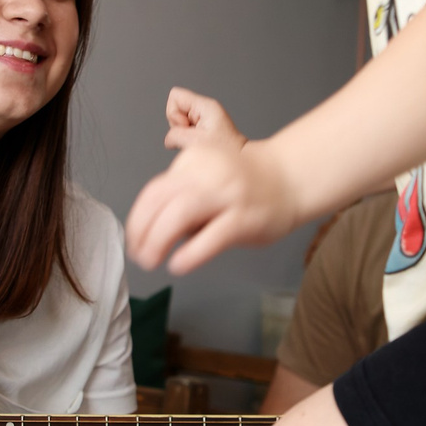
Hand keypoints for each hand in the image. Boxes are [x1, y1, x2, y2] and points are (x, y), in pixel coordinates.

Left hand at [126, 88, 302, 272]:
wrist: (291, 177)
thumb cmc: (246, 182)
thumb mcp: (207, 173)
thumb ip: (182, 193)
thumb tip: (151, 228)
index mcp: (194, 160)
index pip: (154, 191)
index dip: (137, 219)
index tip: (133, 239)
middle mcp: (208, 173)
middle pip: (160, 201)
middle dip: (141, 232)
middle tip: (138, 255)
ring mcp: (227, 195)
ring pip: (179, 215)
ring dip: (157, 241)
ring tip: (151, 261)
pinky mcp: (245, 218)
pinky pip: (211, 237)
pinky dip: (190, 254)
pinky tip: (179, 265)